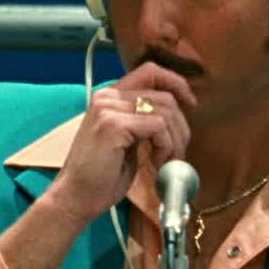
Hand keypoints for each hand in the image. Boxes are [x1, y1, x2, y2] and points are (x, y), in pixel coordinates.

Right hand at [40, 64, 197, 224]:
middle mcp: (108, 97)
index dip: (176, 83)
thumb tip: (179, 115)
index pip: (150, 72)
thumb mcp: (128, 140)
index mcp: (110, 97)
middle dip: (181, 128)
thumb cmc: (103, 175)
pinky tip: (155, 164)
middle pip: (166, 97)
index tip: (191, 104)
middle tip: (176, 155)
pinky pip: (159, 127)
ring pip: (166, 112)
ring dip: (175, 142)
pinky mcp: (114, 125)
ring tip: (164, 162)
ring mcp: (109, 109)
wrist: (77, 196)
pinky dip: (166, 148)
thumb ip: (145, 122)